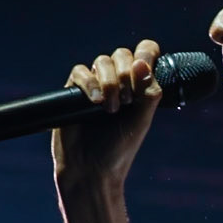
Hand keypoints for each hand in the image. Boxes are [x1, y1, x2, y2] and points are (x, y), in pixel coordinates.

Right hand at [51, 40, 162, 187]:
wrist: (91, 169)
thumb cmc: (119, 148)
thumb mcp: (143, 120)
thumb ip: (149, 91)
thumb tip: (141, 62)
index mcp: (138, 85)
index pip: (145, 53)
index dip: (146, 53)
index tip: (145, 69)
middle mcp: (117, 81)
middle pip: (122, 54)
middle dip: (126, 74)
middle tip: (127, 101)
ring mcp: (95, 84)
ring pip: (102, 61)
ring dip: (109, 82)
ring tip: (110, 109)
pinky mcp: (74, 91)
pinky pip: (80, 72)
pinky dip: (90, 83)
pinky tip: (95, 102)